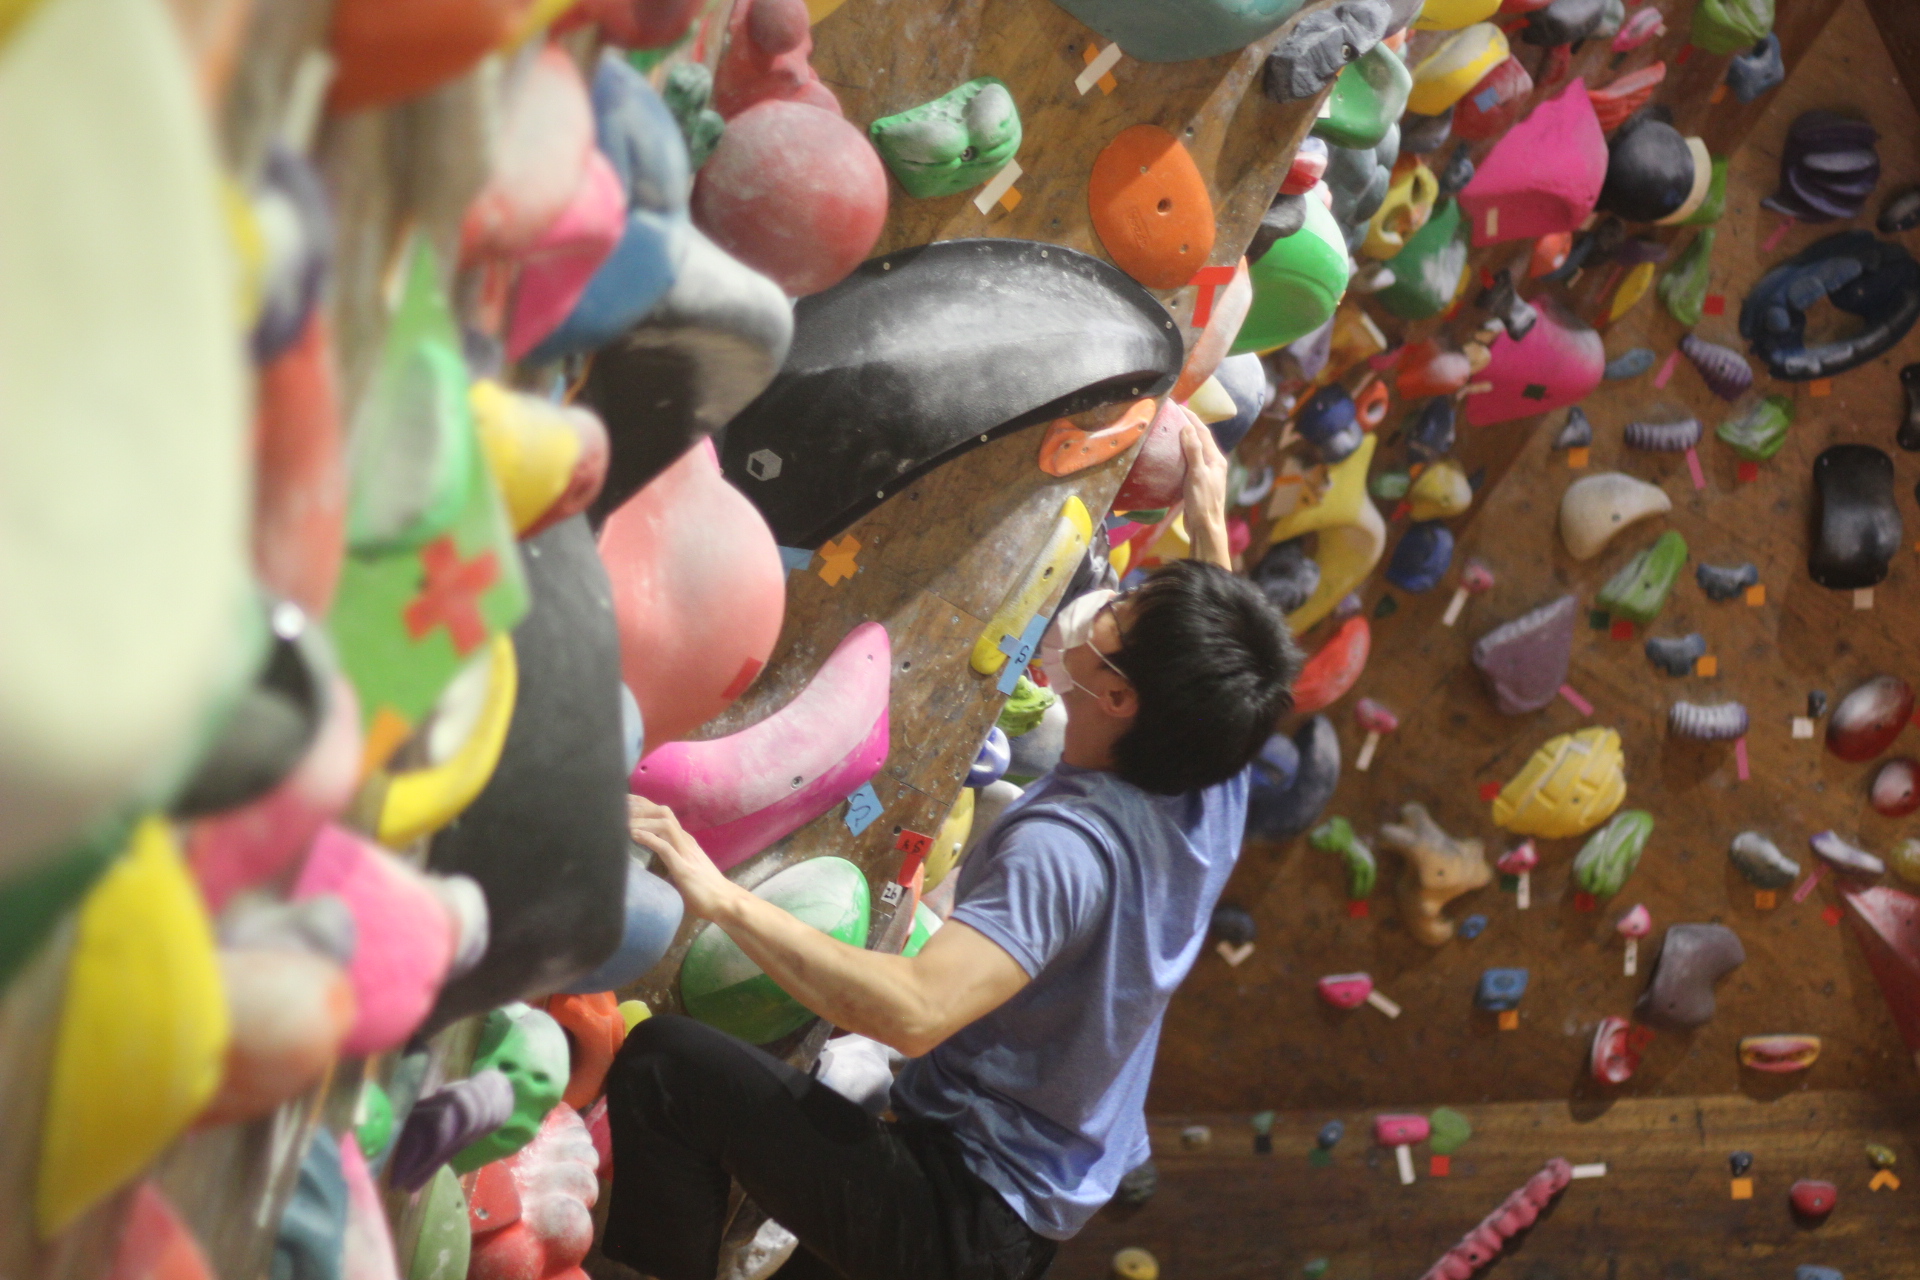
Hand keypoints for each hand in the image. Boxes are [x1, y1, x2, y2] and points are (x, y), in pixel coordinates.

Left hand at [629, 797, 740, 921]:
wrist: (725, 902)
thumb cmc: (705, 890)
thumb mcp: (685, 868)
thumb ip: (670, 860)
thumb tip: (649, 862)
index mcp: (685, 841)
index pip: (663, 814)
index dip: (643, 804)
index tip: (624, 800)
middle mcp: (686, 841)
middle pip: (662, 812)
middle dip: (639, 806)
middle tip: (618, 805)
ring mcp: (686, 853)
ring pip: (664, 824)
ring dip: (641, 821)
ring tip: (622, 822)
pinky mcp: (684, 868)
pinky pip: (665, 847)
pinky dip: (648, 838)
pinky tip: (633, 835)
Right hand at [1178, 411, 1232, 568]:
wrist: (1205, 527)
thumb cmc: (1203, 502)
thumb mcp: (1197, 475)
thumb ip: (1194, 451)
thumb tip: (1187, 427)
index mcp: (1216, 459)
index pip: (1202, 431)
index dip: (1190, 417)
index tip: (1177, 406)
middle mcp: (1213, 463)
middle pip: (1199, 438)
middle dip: (1187, 424)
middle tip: (1171, 413)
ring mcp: (1205, 473)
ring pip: (1194, 449)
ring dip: (1183, 437)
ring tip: (1169, 428)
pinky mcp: (1197, 482)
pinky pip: (1188, 460)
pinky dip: (1179, 452)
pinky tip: (1169, 453)